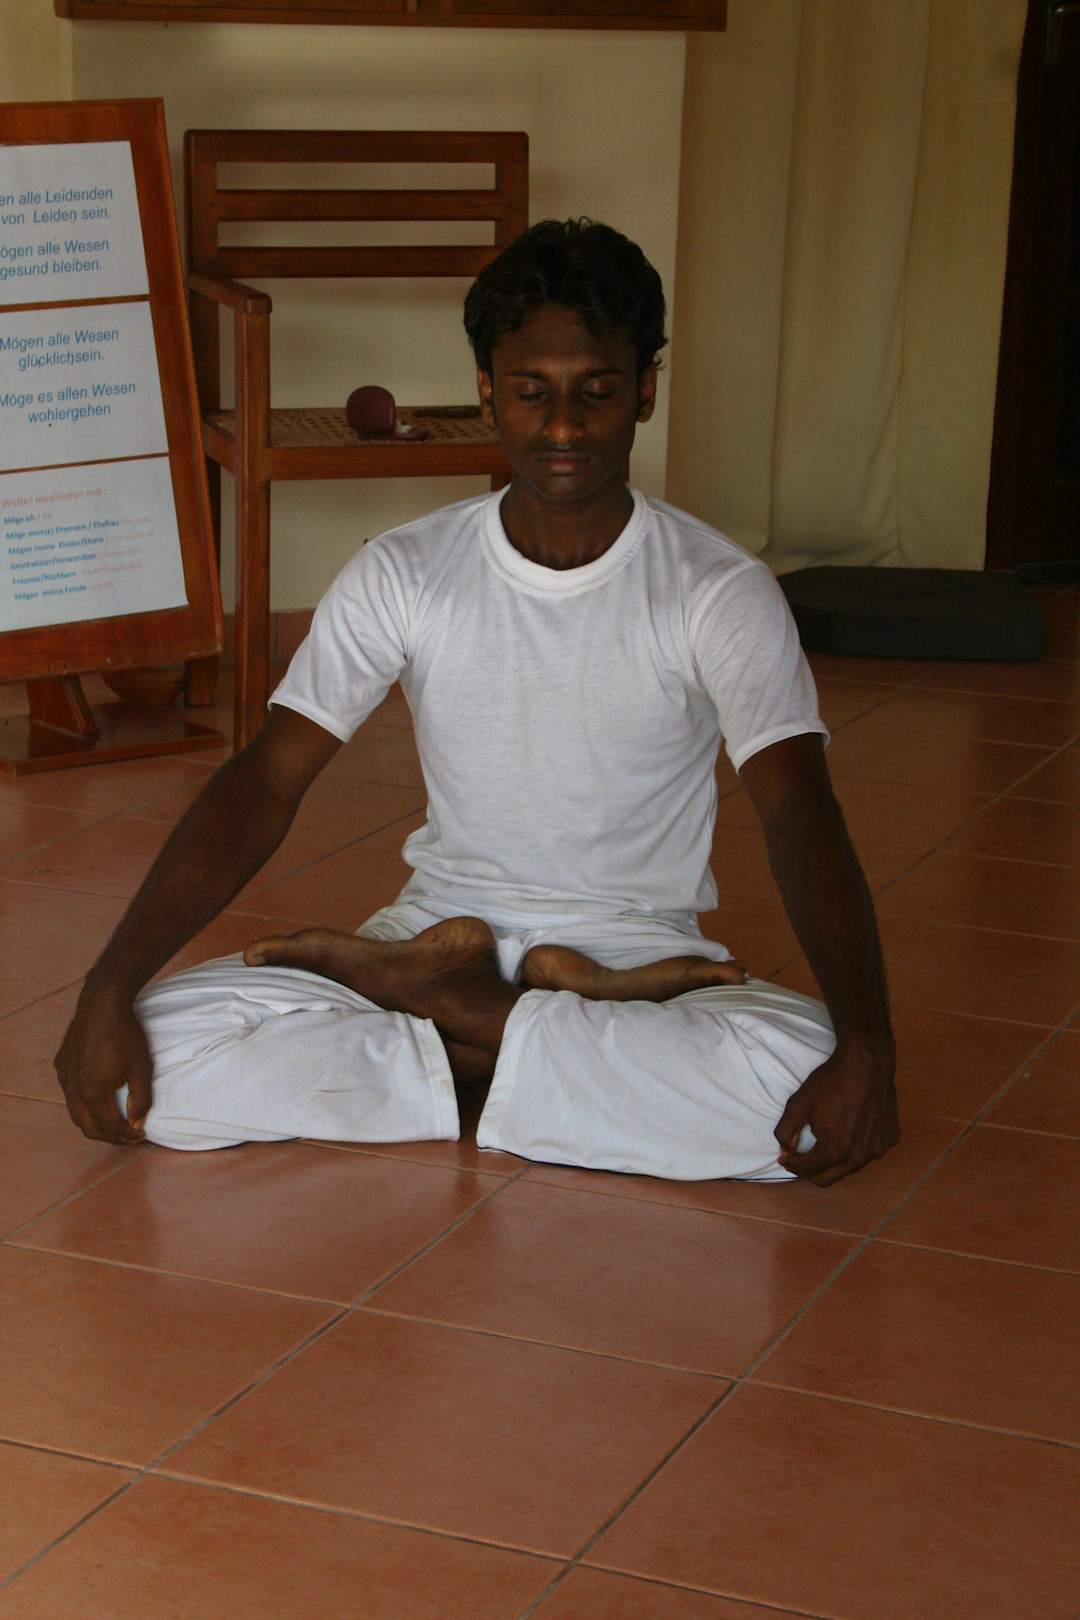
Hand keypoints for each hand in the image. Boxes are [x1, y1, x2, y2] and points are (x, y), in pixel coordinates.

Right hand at [54, 984, 151, 1145]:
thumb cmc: (125, 1034)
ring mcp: (63, 1077)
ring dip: (95, 1123)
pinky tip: (101, 1098)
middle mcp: (72, 1088)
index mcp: (92, 1092)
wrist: (103, 1003)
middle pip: (88, 1127)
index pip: (110, 1126)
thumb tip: (137, 1124)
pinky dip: (84, 1104)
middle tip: (129, 1136)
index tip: (140, 1136)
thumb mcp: (141, 1068)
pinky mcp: (61, 1065)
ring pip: (76, 1113)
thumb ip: (141, 1100)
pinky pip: (70, 1094)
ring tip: (116, 1123)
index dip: (127, 1135)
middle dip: (110, 1136)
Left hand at [774, 1038, 897, 1186]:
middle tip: (799, 1159)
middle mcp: (860, 1156)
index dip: (792, 1165)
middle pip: (829, 1177)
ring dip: (833, 1161)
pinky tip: (848, 1131)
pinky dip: (856, 1148)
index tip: (785, 1157)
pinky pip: (869, 1151)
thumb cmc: (831, 1082)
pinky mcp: (890, 1137)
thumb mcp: (798, 1104)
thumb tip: (786, 1151)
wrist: (866, 1061)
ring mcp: (878, 1148)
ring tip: (822, 1145)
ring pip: (850, 1166)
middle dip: (810, 1171)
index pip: (808, 1170)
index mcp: (835, 1151)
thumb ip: (786, 1132)